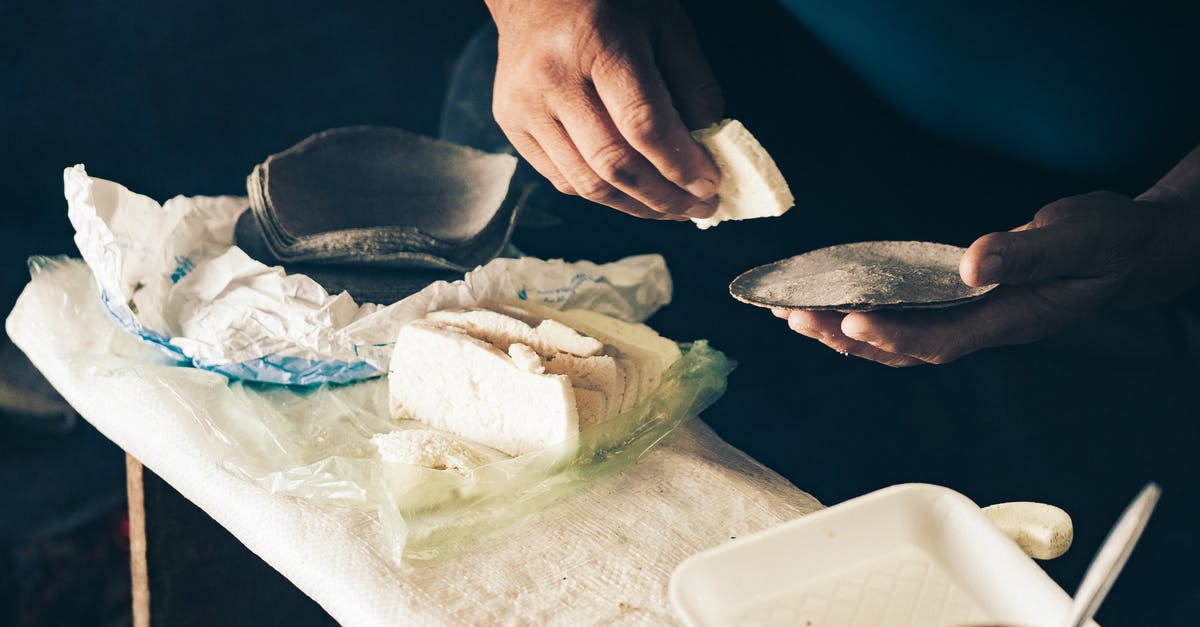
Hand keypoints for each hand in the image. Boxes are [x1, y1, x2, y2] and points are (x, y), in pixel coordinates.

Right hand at [486, 0, 722, 219]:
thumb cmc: (608, 1)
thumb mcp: (665, 23)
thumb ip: (692, 83)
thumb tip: (707, 149)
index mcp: (597, 41)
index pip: (642, 124)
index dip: (681, 165)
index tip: (710, 186)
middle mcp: (552, 76)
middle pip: (612, 164)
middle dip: (664, 198)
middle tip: (700, 208)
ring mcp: (524, 104)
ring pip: (585, 184)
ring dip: (636, 207)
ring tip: (672, 211)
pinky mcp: (510, 124)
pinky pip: (562, 179)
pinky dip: (604, 196)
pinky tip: (634, 195)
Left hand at [773, 191, 1199, 365]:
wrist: (1138, 249)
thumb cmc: (1114, 242)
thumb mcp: (1079, 237)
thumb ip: (1028, 251)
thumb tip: (972, 264)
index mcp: (1010, 319)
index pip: (939, 338)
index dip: (891, 334)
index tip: (846, 318)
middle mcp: (986, 326)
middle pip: (907, 348)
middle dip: (848, 337)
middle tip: (796, 319)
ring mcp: (977, 317)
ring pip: (904, 338)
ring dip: (850, 331)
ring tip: (799, 318)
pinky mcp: (971, 301)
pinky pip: (913, 318)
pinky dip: (874, 314)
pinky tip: (841, 305)